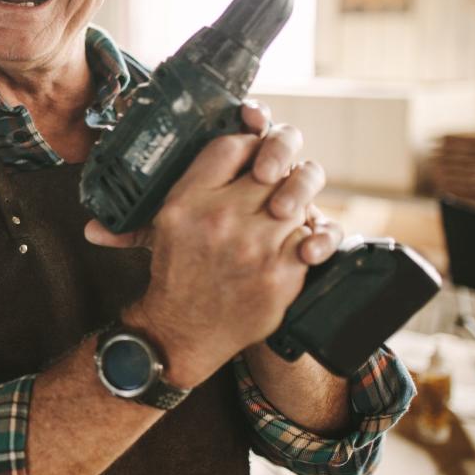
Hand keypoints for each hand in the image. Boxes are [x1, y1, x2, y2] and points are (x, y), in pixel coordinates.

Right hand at [83, 105, 337, 386]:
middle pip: (271, 168)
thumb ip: (181, 183)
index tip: (255, 154)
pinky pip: (312, 237)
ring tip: (284, 215)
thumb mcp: (162, 223)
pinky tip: (295, 242)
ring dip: (296, 205)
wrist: (182, 330)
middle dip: (280, 171)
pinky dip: (309, 238)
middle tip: (277, 181)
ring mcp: (254, 247)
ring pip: (298, 200)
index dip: (251, 143)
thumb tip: (212, 145)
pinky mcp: (281, 274)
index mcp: (186, 201)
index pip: (231, 146)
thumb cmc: (176, 272)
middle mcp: (219, 219)